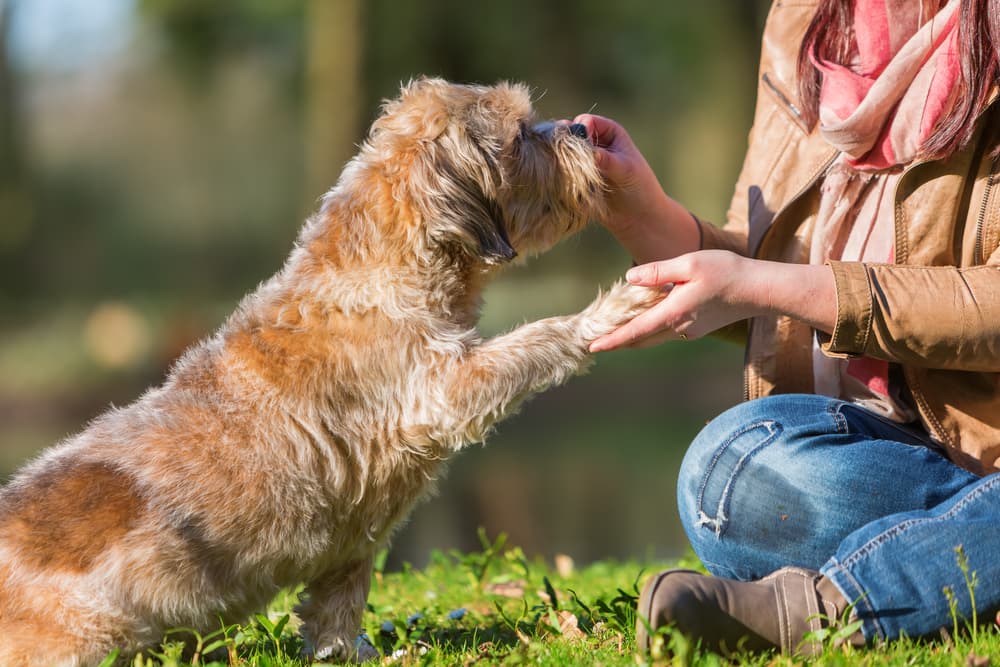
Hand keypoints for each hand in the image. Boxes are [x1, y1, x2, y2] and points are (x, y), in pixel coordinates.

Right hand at [572, 114, 700, 262]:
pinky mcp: (576, 178)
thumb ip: (606, 159)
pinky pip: (560, 172)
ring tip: (565, 174)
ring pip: (562, 153)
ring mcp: (583, 161)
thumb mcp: (626, 170)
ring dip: (560, 161)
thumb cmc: (640, 188)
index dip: (579, 131)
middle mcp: (594, 143)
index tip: (580, 148)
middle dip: (565, 145)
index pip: (585, 121)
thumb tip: (588, 153)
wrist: (638, 217)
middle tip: (565, 160)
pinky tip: (562, 185)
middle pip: (569, 135)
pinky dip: (558, 175)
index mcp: (610, 132)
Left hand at [589, 251, 837, 351]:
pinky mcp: (698, 328)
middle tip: (595, 339)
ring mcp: (689, 331)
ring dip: (635, 331)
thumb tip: (629, 279)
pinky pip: (668, 328)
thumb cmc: (726, 272)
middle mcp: (679, 328)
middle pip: (641, 338)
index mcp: (673, 313)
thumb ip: (657, 272)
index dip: (612, 340)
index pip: (635, 332)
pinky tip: (647, 311)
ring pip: (654, 334)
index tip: (592, 347)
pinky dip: (652, 324)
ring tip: (613, 325)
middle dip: (618, 340)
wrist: (760, 289)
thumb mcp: (688, 263)